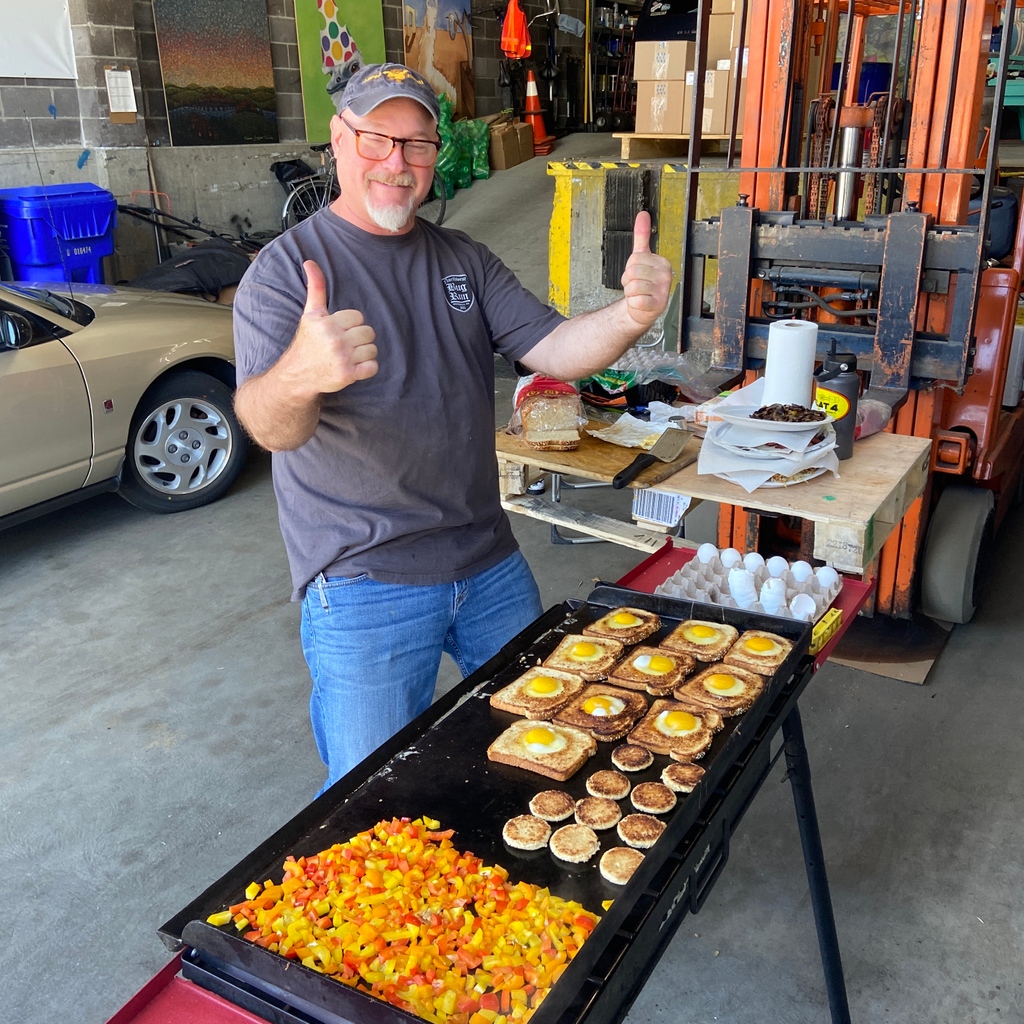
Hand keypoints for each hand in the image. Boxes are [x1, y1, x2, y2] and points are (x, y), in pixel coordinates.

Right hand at [289, 260, 377, 392]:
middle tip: (346, 345)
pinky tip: (354, 367)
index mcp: (327, 323)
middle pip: (368, 332)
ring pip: (372, 349)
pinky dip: (367, 368)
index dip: (351, 324)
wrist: (297, 375)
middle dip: (360, 338)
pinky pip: (372, 367)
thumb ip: (316, 287)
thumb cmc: (307, 342)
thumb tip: (310, 262)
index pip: (358, 317)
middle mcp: (335, 340)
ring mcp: (342, 359)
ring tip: (350, 356)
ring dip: (364, 354)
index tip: (339, 331)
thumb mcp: (310, 314)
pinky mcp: (348, 375)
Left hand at [620, 211, 672, 329]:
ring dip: (629, 292)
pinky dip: (632, 303)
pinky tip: (639, 302)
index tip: (637, 274)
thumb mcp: (642, 257)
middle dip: (628, 280)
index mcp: (662, 262)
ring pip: (632, 286)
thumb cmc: (642, 283)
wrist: (642, 309)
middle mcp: (666, 275)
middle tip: (636, 285)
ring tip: (638, 293)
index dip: (628, 268)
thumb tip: (643, 215)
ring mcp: (663, 291)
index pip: (634, 259)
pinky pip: (636, 300)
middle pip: (632, 271)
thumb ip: (642, 236)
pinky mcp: (657, 305)